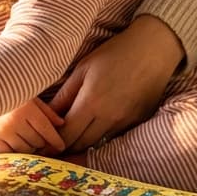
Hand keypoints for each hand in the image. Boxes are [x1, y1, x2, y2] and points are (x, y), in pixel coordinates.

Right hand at [0, 99, 65, 154]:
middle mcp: (14, 122)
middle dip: (42, 141)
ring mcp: (2, 132)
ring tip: (27, 138)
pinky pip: (9, 153)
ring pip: (25, 149)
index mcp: (26, 109)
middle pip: (37, 142)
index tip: (61, 146)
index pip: (46, 131)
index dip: (56, 140)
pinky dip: (15, 151)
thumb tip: (61, 124)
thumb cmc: (10, 92)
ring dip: (30, 146)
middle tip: (40, 136)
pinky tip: (17, 144)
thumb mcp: (30, 96)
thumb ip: (46, 111)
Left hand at [50, 15, 181, 150]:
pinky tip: (94, 126)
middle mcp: (110, 117)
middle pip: (81, 144)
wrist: (153, 49)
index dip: (53, 143)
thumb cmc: (114, 53)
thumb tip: (47, 115)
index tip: (43, 145)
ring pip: (98, 142)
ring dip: (83, 142)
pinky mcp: (138, 122)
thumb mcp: (83, 69)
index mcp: (92, 102)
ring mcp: (126, 122)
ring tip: (71, 136)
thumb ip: (65, 95)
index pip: (67, 135)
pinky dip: (101, 134)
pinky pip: (114, 136)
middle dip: (65, 146)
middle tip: (53, 144)